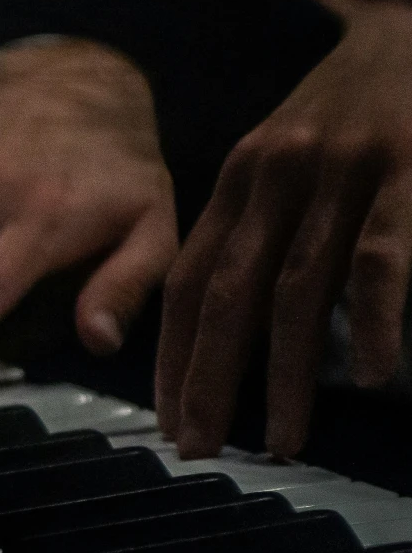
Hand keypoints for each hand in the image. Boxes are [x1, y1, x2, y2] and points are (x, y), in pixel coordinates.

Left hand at [158, 0, 411, 458]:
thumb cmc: (365, 105)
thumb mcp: (292, 156)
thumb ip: (261, 227)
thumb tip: (235, 323)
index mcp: (240, 179)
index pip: (189, 281)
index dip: (172, 354)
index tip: (166, 417)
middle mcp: (275, 176)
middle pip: (226, 296)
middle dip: (206, 379)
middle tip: (196, 448)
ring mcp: (342, 172)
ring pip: (297, 289)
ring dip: (283, 373)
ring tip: (282, 438)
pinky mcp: (405, 165)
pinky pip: (382, 256)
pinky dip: (373, 318)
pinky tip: (366, 374)